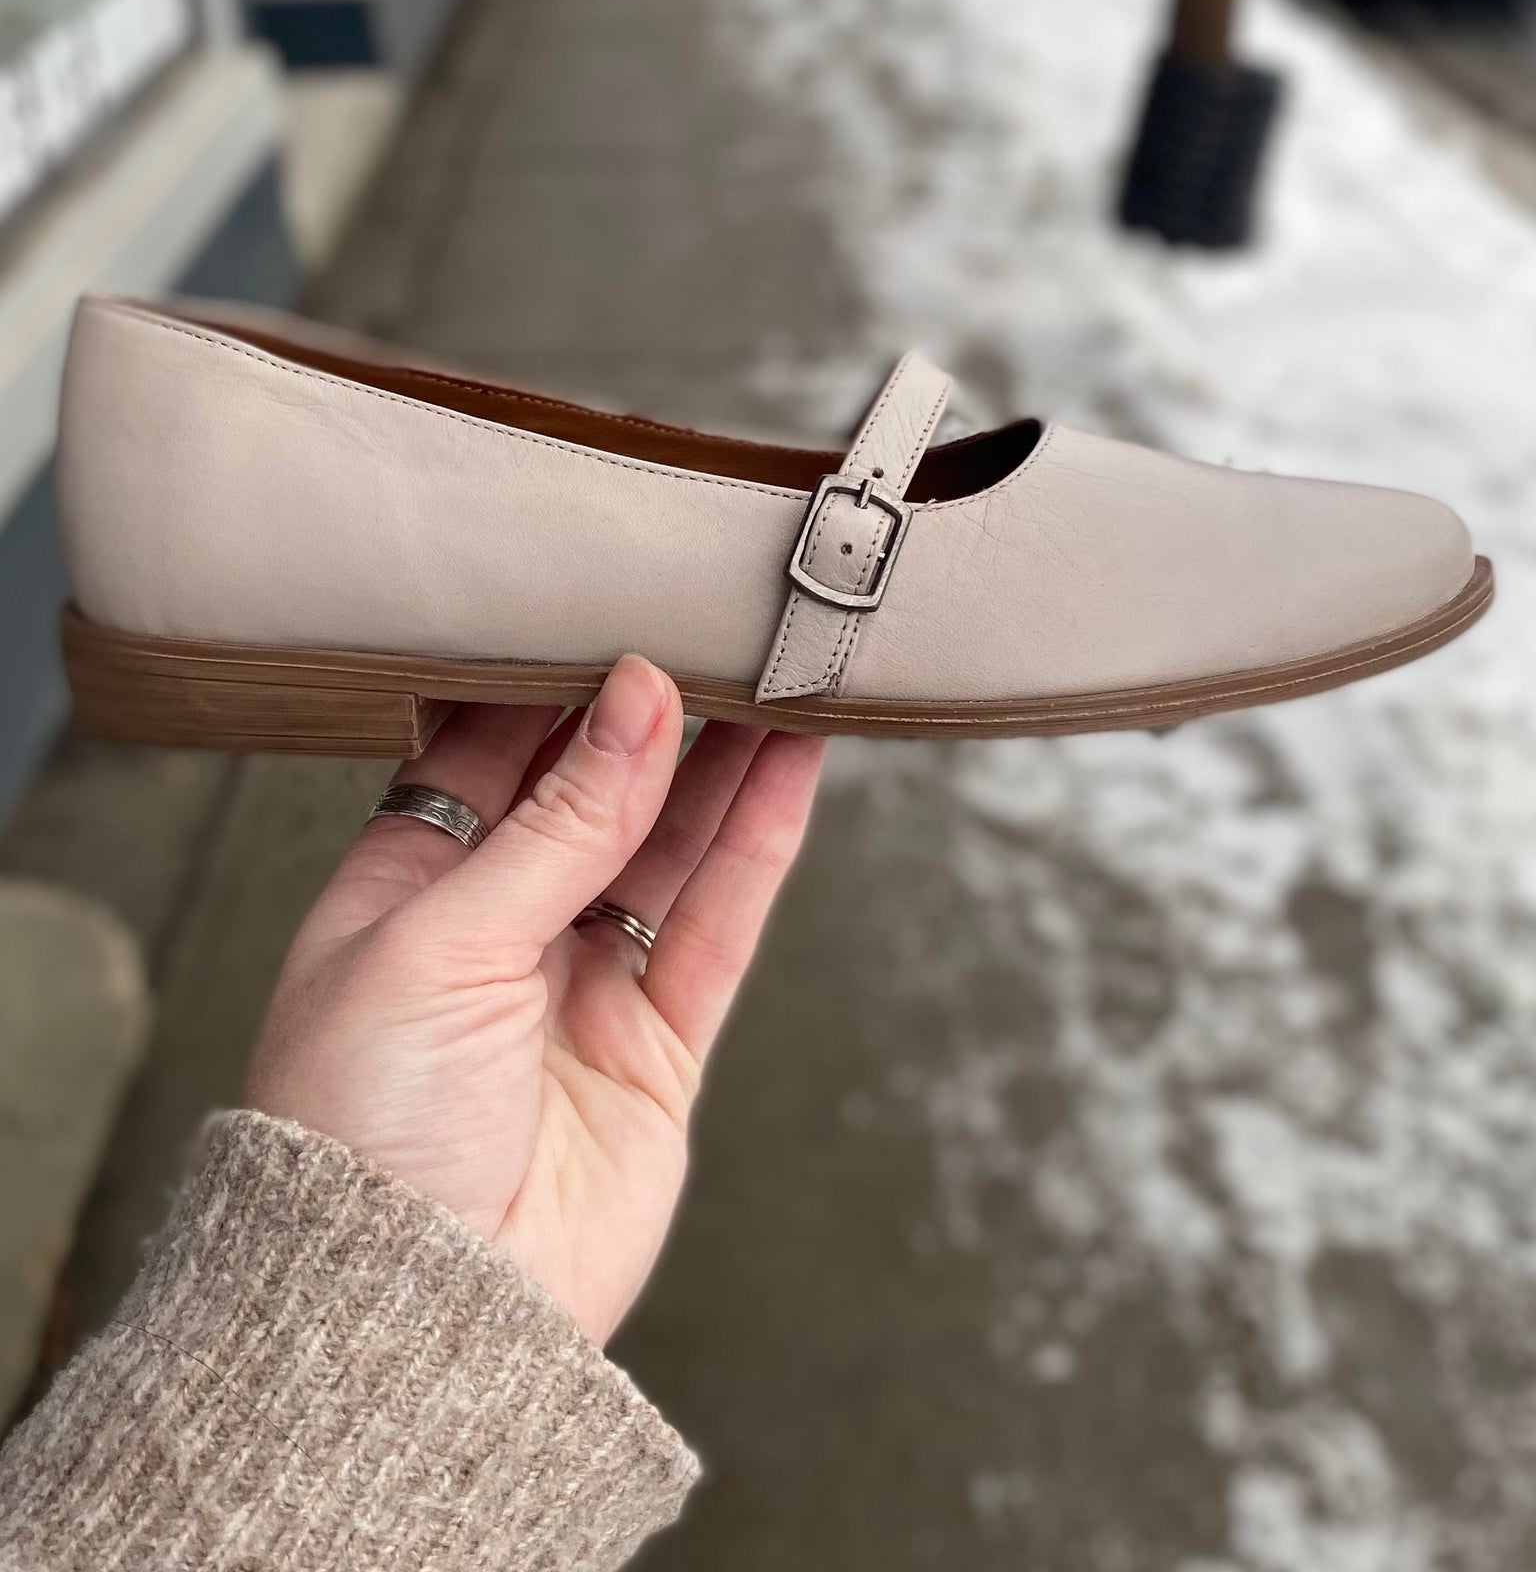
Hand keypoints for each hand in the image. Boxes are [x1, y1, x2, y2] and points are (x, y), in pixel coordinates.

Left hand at [246, 657, 825, 1342]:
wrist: (411, 1322)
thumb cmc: (363, 1130)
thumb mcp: (441, 942)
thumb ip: (557, 823)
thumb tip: (636, 696)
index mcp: (403, 889)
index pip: (488, 752)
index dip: (557, 684)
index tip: (619, 609)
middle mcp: (494, 929)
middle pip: (591, 794)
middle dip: (653, 714)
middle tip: (717, 624)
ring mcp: (578, 986)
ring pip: (668, 847)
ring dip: (724, 762)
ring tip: (778, 671)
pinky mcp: (654, 1047)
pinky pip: (717, 925)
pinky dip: (759, 844)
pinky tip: (792, 767)